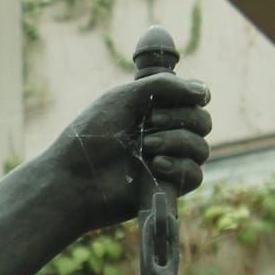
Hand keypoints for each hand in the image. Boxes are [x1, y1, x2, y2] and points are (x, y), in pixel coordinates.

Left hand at [47, 73, 212, 231]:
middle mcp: (164, 134)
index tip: (176, 98)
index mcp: (155, 110)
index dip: (192, 96)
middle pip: (202, 122)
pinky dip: (180, 168)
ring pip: (201, 148)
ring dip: (178, 142)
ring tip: (146, 147)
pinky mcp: (165, 188)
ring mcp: (166, 161)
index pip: (195, 99)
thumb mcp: (123, 98)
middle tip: (149, 122)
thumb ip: (163, 86)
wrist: (72, 180)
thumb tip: (203, 92)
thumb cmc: (91, 137)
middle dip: (182, 118)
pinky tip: (157, 165)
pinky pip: (194, 176)